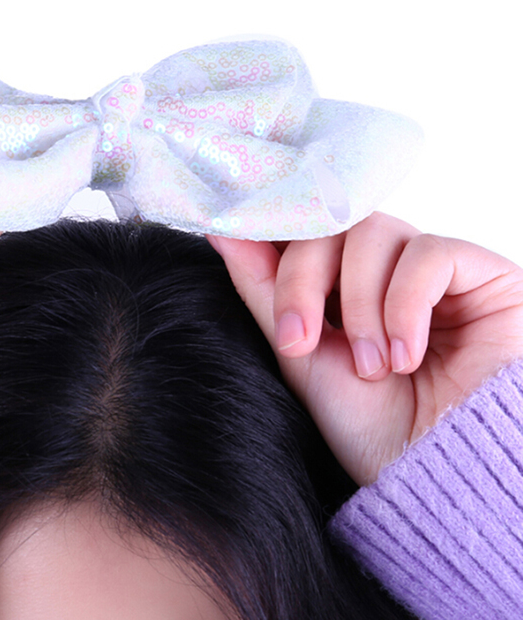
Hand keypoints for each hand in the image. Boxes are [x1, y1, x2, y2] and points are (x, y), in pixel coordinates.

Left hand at [209, 212, 522, 485]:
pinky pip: (430, 252)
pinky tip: (408, 355)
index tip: (232, 242)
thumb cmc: (374, 428)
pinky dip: (406, 304)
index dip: (269, 236)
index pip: (301, 230)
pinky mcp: (480, 273)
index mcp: (340, 283)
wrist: (441, 477)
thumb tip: (222, 229)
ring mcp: (431, 268)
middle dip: (302, 283)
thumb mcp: (301, 356)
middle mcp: (384, 268)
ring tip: (373, 365)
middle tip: (302, 344)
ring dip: (360, 304)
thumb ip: (263, 289)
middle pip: (329, 226)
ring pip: (373, 232)